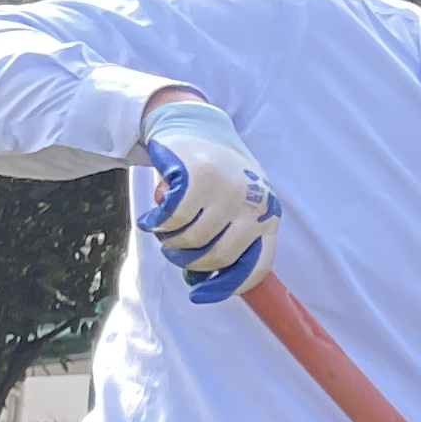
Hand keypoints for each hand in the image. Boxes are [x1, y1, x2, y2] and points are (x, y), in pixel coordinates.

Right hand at [138, 98, 279, 302]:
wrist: (196, 126)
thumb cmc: (214, 179)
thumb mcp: (233, 208)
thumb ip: (225, 241)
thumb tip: (198, 282)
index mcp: (268, 217)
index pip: (256, 266)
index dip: (226, 287)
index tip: (198, 295)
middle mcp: (255, 204)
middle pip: (218, 257)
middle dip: (188, 262)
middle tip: (173, 252)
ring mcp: (229, 190)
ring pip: (192, 239)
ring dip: (170, 241)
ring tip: (165, 229)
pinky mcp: (200, 177)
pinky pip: (174, 219)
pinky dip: (157, 224)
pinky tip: (152, 219)